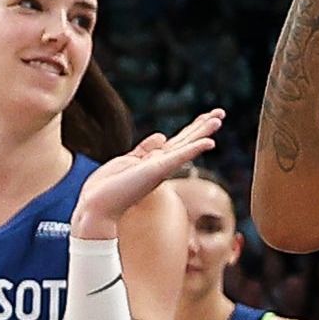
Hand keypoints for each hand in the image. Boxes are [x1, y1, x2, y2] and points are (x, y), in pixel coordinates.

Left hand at [79, 107, 226, 221]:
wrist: (97, 206)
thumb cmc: (109, 188)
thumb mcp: (128, 161)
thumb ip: (145, 149)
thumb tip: (162, 135)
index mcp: (155, 162)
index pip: (179, 141)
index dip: (193, 128)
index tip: (207, 116)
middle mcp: (161, 165)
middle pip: (187, 141)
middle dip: (204, 126)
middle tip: (221, 113)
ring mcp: (161, 168)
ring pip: (187, 146)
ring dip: (203, 133)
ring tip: (219, 120)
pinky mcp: (157, 171)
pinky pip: (179, 157)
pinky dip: (194, 150)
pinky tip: (209, 143)